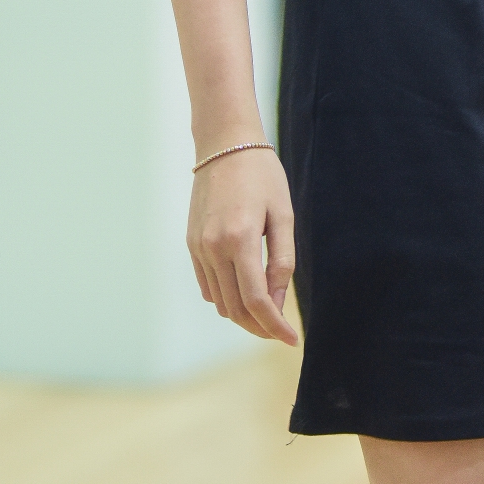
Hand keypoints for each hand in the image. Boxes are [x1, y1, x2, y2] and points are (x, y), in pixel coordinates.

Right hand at [187, 147, 297, 344]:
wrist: (225, 144)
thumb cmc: (262, 174)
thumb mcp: (283, 214)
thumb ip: (282, 260)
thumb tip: (276, 301)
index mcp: (240, 239)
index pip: (256, 301)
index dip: (274, 326)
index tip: (292, 340)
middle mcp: (214, 248)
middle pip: (236, 309)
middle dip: (260, 327)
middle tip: (281, 330)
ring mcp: (198, 247)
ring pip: (220, 302)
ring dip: (243, 316)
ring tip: (267, 312)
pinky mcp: (191, 244)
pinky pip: (207, 286)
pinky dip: (226, 298)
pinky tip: (244, 292)